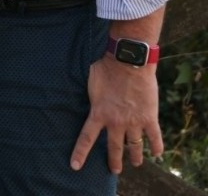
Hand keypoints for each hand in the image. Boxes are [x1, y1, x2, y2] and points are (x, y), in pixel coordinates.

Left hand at [70, 56, 161, 172]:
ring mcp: (134, 121)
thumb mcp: (90, 84)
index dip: (80, 153)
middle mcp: (116, 122)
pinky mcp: (149, 117)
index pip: (86, 139)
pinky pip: (154, 137)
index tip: (75, 166)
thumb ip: (90, 97)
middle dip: (114, 161)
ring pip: (135, 146)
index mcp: (98, 114)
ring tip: (136, 163)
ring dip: (135, 156)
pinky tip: (157, 154)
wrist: (128, 62)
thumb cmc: (105, 68)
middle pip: (113, 147)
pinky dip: (157, 146)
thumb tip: (82, 96)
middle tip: (114, 170)